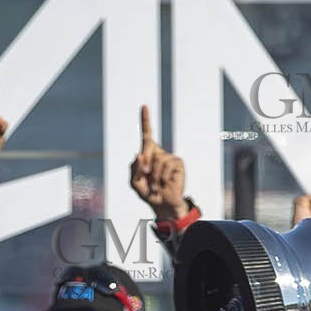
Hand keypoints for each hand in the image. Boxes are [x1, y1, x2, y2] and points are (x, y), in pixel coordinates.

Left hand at [129, 105, 187, 220]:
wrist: (163, 205)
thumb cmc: (147, 193)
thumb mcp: (134, 183)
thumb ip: (133, 169)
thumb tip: (138, 154)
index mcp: (147, 154)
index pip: (146, 134)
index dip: (145, 120)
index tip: (144, 105)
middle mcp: (158, 152)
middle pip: (147, 146)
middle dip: (144, 162)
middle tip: (146, 175)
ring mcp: (169, 157)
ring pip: (157, 158)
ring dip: (153, 174)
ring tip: (155, 185)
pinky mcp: (178, 163)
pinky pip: (167, 164)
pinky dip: (162, 176)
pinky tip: (163, 183)